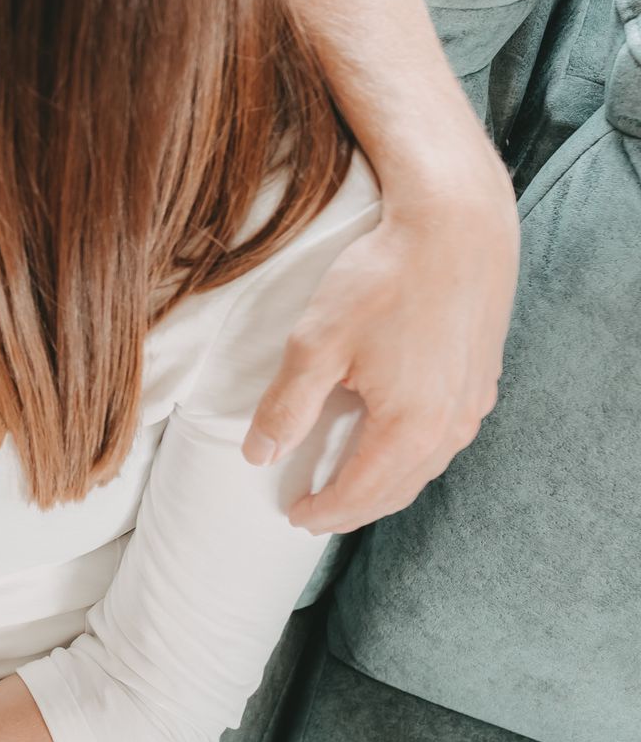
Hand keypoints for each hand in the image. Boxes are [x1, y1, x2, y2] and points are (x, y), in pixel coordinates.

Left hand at [243, 185, 516, 532]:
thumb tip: (259, 456)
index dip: (324, 511)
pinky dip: (411, 455)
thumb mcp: (316, 344)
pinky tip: (391, 442)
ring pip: (425, 467)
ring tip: (348, 485)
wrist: (456, 226)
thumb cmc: (384, 279)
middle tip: (316, 513)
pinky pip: (444, 438)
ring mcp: (473, 405)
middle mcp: (451, 428)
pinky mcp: (483, 380)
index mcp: (409, 429)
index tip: (293, 515)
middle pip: (396, 490)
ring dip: (385, 484)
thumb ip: (287, 406)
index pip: (360, 494)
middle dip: (353, 508)